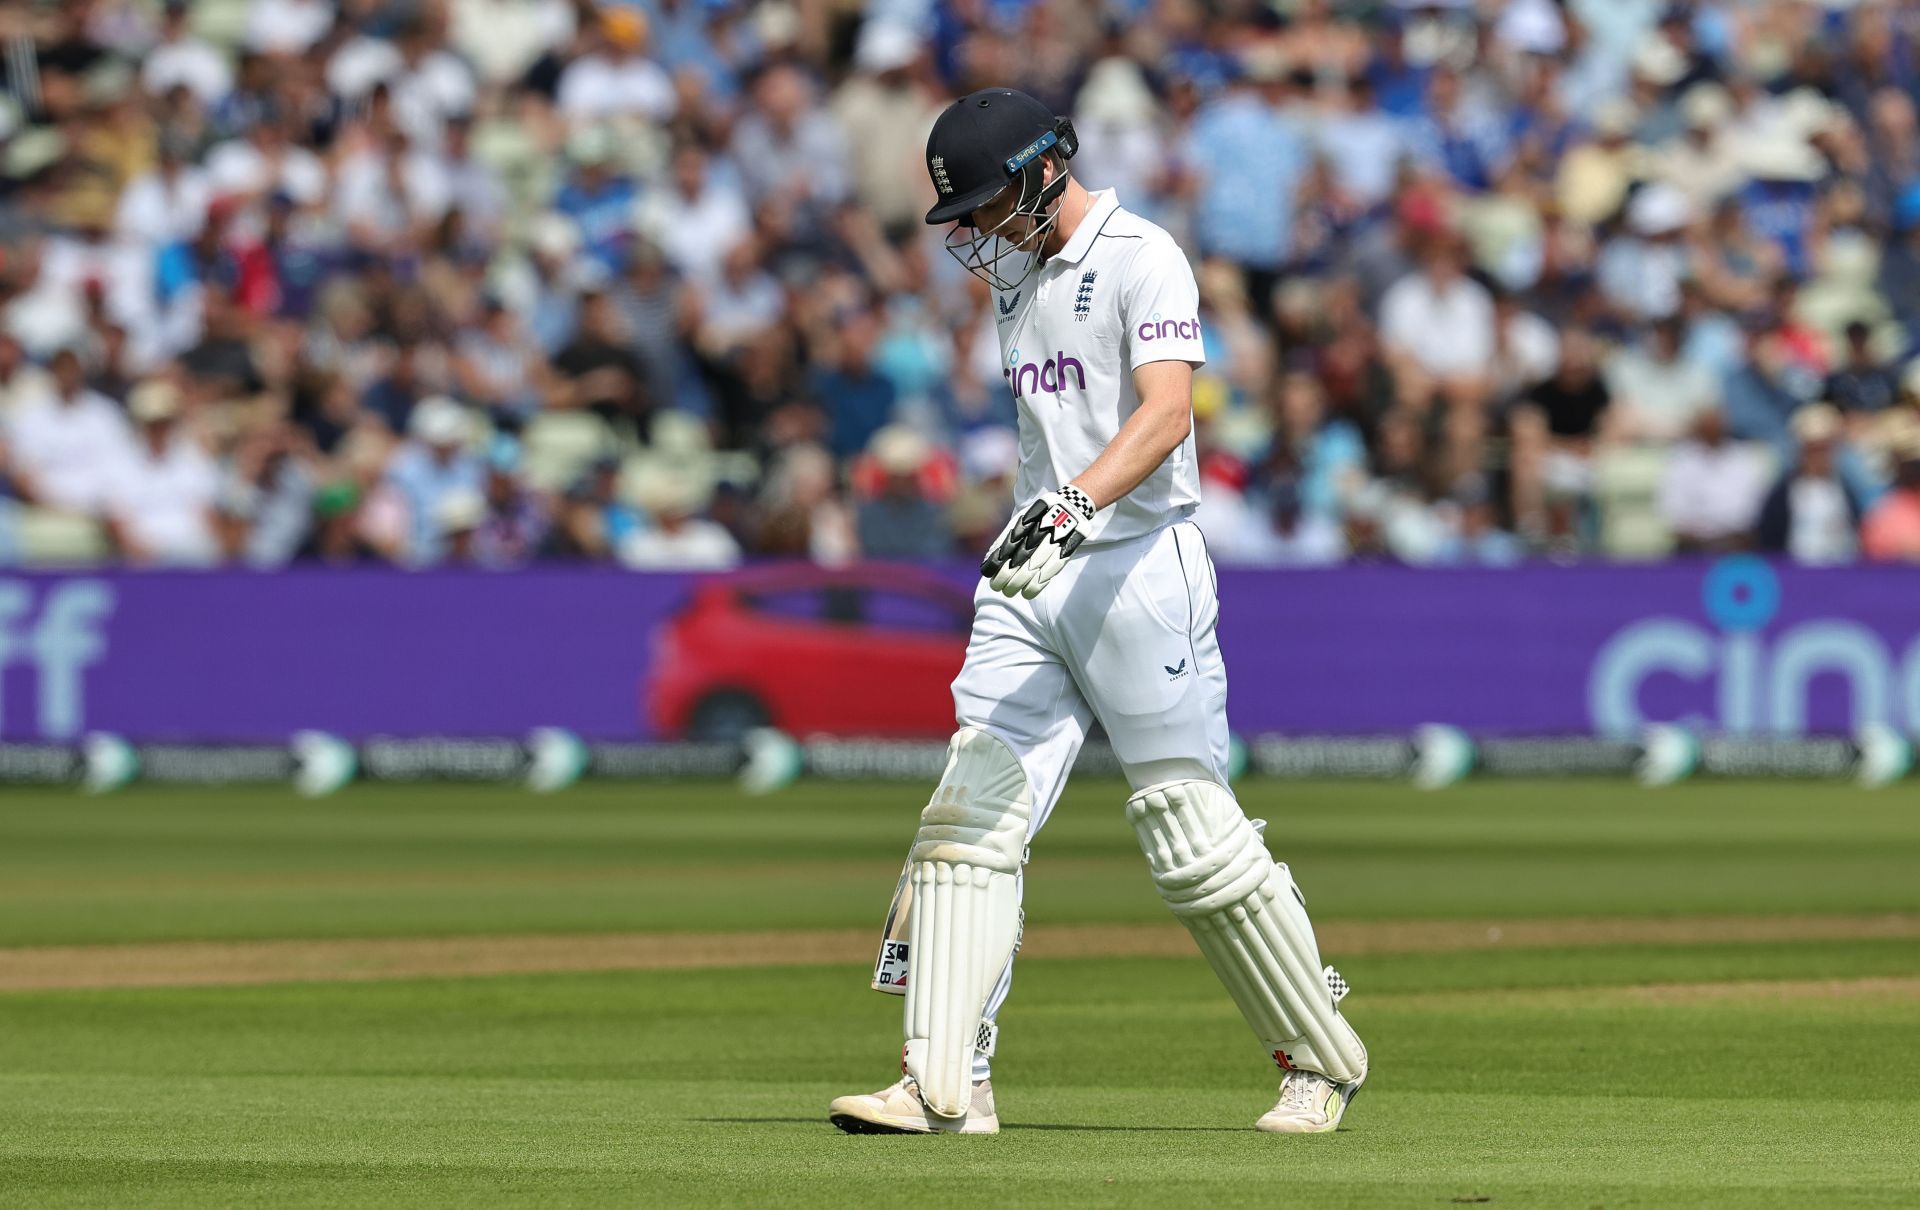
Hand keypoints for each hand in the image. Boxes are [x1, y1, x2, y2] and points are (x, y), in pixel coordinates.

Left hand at [981, 486, 1097, 598]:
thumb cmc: (1041, 515)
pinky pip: (1051, 570)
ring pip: (1034, 565)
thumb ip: (1008, 536)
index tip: (987, 572)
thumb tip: (989, 557)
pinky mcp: (1066, 548)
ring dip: (1019, 582)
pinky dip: (1038, 584)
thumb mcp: (1023, 518)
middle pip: (1019, 557)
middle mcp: (1040, 530)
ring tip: (1009, 592)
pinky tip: (1028, 593)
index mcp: (1027, 521)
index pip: (1008, 544)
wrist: (1072, 505)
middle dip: (1005, 575)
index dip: (996, 560)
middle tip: (996, 587)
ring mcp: (1055, 539)